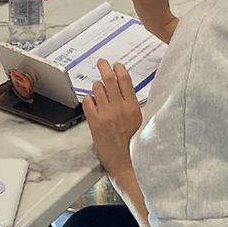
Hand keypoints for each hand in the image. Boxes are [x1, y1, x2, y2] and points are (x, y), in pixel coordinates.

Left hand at [81, 59, 142, 174]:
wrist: (127, 164)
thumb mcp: (139, 122)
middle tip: (102, 62)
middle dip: (105, 67)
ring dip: (96, 85)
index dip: (120, 70)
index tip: (116, 66)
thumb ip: (131, 106)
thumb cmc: (135, 146)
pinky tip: (91, 102)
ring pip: (98, 89)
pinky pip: (88, 102)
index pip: (126, 81)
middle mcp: (120, 108)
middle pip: (110, 80)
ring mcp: (107, 115)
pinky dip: (89, 99)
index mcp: (133, 107)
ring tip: (97, 87)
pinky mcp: (95, 123)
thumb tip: (124, 92)